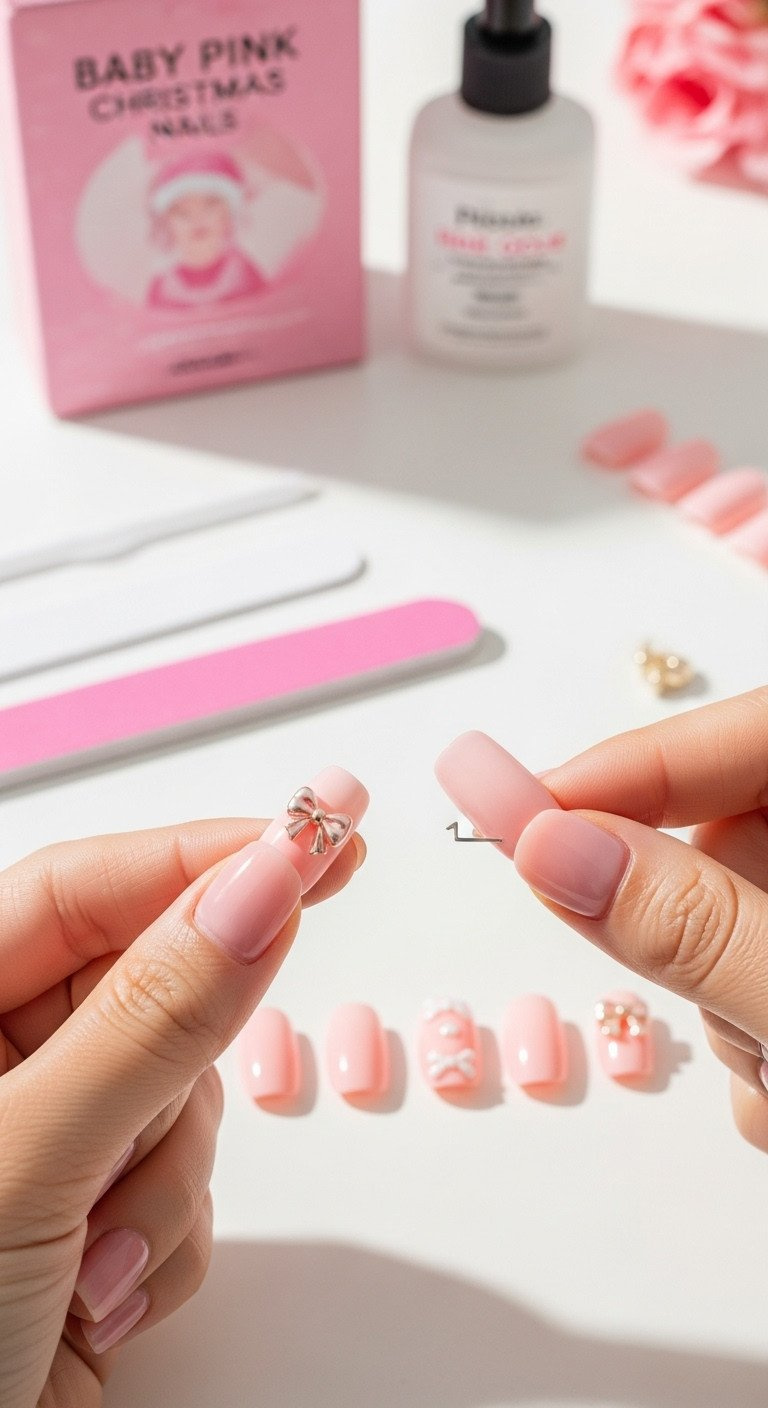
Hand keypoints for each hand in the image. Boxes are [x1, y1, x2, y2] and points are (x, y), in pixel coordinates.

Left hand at [0, 814, 364, 1407]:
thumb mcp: (23, 1163)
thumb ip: (149, 1022)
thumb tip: (258, 890)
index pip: (81, 887)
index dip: (199, 855)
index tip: (315, 840)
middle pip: (146, 989)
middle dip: (174, 1070)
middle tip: (177, 1098)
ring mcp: (47, 1140)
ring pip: (181, 1094)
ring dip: (163, 1180)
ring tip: (92, 1262)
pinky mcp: (93, 1215)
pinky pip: (184, 1180)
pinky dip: (166, 1238)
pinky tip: (97, 1300)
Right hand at [509, 687, 767, 1145]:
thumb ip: (694, 928)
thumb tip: (547, 846)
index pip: (747, 732)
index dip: (633, 765)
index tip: (521, 814)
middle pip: (724, 838)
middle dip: (694, 939)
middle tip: (744, 1031)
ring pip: (725, 925)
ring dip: (729, 1017)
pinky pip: (744, 974)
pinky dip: (751, 1041)